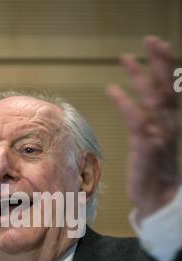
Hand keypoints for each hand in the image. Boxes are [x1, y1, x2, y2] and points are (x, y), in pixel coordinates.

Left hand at [107, 36, 180, 218]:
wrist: (156, 198)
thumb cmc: (152, 172)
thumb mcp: (153, 144)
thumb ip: (149, 125)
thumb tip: (140, 109)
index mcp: (170, 123)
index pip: (171, 90)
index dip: (166, 66)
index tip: (159, 46)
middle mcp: (169, 125)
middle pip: (167, 88)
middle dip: (160, 62)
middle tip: (151, 40)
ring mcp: (160, 135)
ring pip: (154, 99)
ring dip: (141, 76)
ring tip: (127, 58)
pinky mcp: (147, 146)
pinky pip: (137, 119)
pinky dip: (126, 102)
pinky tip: (113, 89)